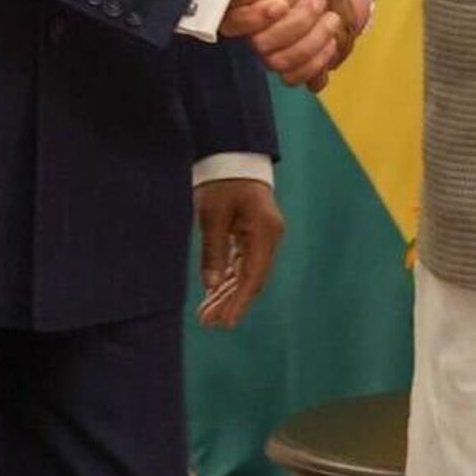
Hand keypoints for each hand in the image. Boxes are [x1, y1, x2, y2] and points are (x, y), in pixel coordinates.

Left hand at [194, 179, 283, 328]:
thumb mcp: (212, 214)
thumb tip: (212, 285)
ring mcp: (263, 234)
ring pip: (248, 272)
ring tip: (206, 314)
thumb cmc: (222, 180)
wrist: (232, 152)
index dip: (239, 302)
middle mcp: (269, 236)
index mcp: (264, 231)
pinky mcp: (254, 231)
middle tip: (207, 322)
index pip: (253, 276)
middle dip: (230, 302)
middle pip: (252, 278)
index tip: (225, 323)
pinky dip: (230, 277)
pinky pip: (244, 261)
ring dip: (229, 292)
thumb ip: (213, 251)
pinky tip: (214, 292)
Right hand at [223, 0, 368, 89]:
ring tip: (332, 20)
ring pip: (280, 65)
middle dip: (294, 27)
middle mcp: (261, 29)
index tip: (281, 2)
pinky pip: (300, 79)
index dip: (253, 18)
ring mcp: (280, 48)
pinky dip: (316, 67)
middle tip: (318, 3)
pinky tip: (332, 45)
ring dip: (309, 46)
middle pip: (262, 46)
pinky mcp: (303, 62)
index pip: (233, 21)